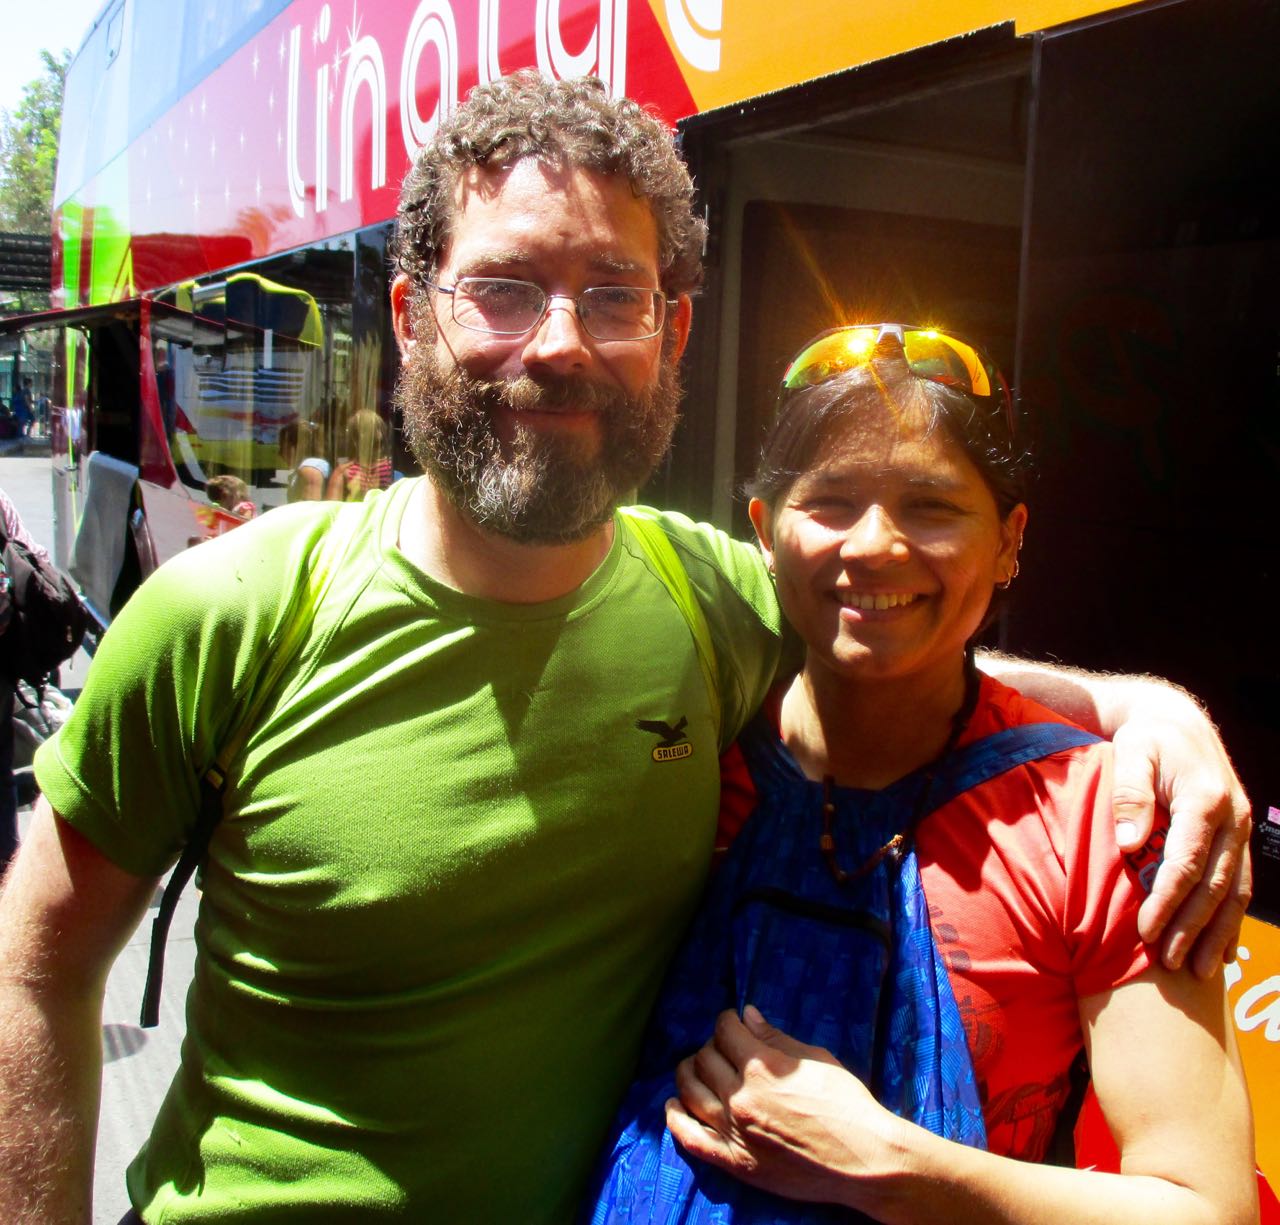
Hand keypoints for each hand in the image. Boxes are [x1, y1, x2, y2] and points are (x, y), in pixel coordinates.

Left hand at [664, 1006, 903, 1212]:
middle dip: (711, 1045)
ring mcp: (735, 1132)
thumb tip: (748, 1015)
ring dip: (688, 1073)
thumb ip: (776, 1037)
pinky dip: (675, 1120)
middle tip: (722, 1047)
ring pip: (690, 1092)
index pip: (725, 1031)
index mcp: (762, 1067)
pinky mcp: (735, 1162)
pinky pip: (691, 1139)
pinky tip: (672, 1105)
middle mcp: (741, 1097)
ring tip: (695, 1067)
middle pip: (705, 1059)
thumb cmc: (847, 1104)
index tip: (731, 1022)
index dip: (726, 1021)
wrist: (863, 1160)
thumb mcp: (815, 1059)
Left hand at [1110, 703, 1251, 976]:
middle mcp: (1231, 818)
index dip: (1167, 901)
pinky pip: (1240, 885)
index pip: (1186, 862)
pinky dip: (1232, 920)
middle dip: (1192, 928)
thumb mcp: (1131, 753)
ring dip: (1218, 933)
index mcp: (1204, 799)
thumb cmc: (1145, 739)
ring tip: (1198, 970)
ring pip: (1235, 892)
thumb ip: (1129, 794)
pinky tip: (1224, 951)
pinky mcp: (1238, 838)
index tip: (1144, 931)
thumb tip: (1129, 844)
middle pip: (1214, 885)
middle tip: (1168, 963)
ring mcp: (1240, 830)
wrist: (1177, 722)